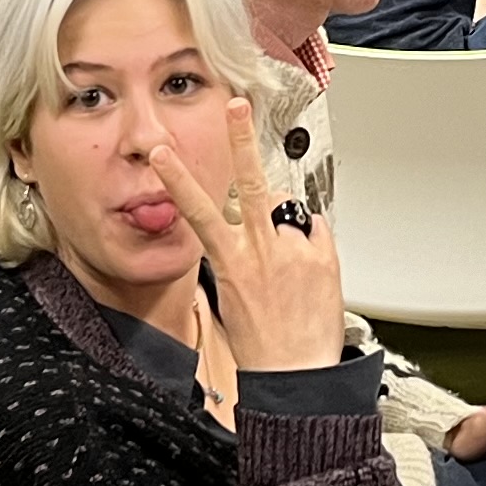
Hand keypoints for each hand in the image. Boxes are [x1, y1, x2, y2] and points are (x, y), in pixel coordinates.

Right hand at [137, 97, 346, 373]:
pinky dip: (311, 243)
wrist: (296, 378)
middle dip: (241, 141)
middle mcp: (262, 251)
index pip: (198, 211)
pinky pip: (315, 231)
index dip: (179, 179)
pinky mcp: (323, 256)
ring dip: (285, 224)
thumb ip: (244, 253)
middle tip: (236, 106)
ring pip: (287, 209)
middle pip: (250, 184)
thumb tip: (260, 226)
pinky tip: (307, 272)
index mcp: (231, 262)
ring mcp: (295, 251)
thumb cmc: (263, 345)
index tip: (162, 154)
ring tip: (286, 259)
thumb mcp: (235, 296)